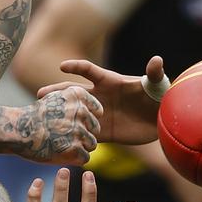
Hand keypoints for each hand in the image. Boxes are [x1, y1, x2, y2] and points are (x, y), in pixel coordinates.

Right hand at [16, 87, 102, 165]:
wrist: (17, 130)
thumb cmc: (36, 116)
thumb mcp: (56, 98)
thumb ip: (76, 102)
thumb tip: (95, 111)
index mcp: (78, 95)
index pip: (98, 110)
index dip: (88, 120)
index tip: (75, 123)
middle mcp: (81, 111)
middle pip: (96, 128)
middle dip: (84, 134)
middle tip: (65, 137)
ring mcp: (78, 131)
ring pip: (92, 144)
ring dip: (80, 147)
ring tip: (62, 146)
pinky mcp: (74, 150)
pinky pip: (85, 158)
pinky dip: (75, 159)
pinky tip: (61, 154)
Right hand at [35, 56, 167, 144]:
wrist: (160, 122)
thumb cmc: (159, 98)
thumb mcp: (157, 86)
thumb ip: (154, 74)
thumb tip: (157, 60)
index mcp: (110, 82)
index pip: (89, 71)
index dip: (76, 67)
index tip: (63, 66)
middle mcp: (100, 97)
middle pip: (74, 91)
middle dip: (57, 92)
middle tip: (41, 95)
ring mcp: (99, 114)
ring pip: (74, 112)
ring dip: (60, 114)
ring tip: (43, 118)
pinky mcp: (103, 132)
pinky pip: (84, 134)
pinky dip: (73, 136)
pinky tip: (59, 141)